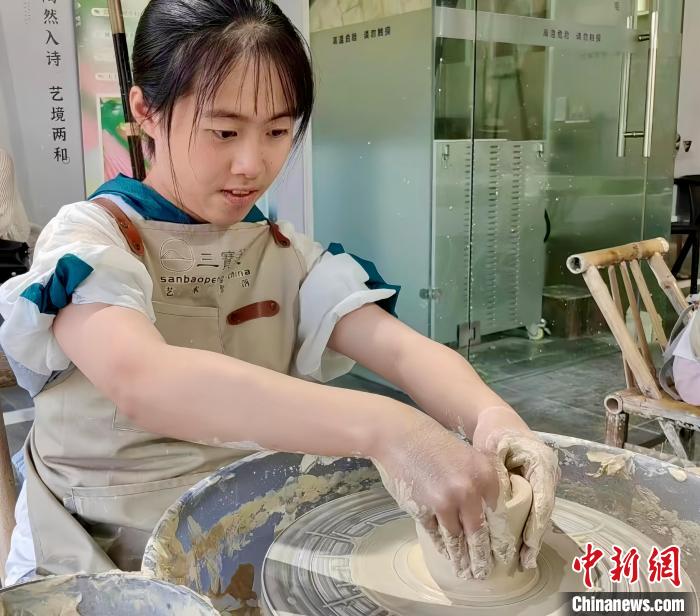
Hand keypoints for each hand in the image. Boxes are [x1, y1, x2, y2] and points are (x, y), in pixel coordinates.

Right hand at [371, 410, 505, 579]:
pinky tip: (446, 553)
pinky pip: (436, 533)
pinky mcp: (423, 510)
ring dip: (461, 559)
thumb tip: (487, 515)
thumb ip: (479, 483)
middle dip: (482, 557)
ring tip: (466, 572)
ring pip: (457, 538)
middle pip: (479, 533)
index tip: (501, 554)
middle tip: (484, 572)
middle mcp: (469, 491)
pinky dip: (441, 545)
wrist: (399, 436)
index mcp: (486, 476)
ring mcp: (445, 502)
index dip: (499, 538)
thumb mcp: (466, 457)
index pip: (498, 516)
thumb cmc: (433, 444)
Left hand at [474, 414, 559, 568]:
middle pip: (544, 510)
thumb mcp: (491, 448)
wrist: (499, 420)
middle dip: (536, 537)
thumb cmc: (494, 432)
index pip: (542, 499)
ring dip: (533, 535)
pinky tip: (521, 545)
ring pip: (541, 512)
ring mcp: (545, 479)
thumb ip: (496, 473)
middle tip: (526, 562)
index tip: (528, 544)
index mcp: (541, 462)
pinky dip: (529, 525)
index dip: (536, 524)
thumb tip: (498, 503)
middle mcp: (549, 472)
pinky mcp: (537, 485)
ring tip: (524, 560)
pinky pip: (535, 508)